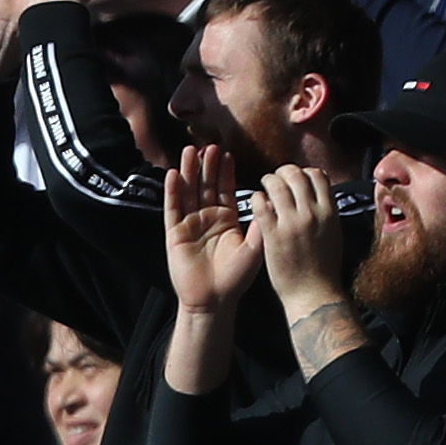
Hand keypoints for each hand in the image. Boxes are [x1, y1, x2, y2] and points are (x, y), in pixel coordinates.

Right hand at [162, 144, 264, 315]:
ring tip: (190, 150)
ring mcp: (189, 224)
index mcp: (226, 218)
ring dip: (188, 172)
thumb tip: (272, 199)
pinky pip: (173, 210)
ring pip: (188, 192)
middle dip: (207, 165)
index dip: (226, 171)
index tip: (227, 152)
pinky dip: (173, 192)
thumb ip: (262, 223)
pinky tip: (172, 175)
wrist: (215, 300)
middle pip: (206, 186)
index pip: (226, 189)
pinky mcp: (174, 234)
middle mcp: (207, 218)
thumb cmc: (236, 276)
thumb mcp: (255, 246)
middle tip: (209, 144)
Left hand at [251, 160, 363, 308]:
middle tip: (277, 177)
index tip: (298, 176)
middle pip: (297, 175)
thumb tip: (317, 195)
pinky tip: (256, 200)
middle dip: (285, 171)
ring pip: (278, 186)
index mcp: (329, 211)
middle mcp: (312, 213)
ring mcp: (292, 223)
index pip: (318, 176)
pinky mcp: (273, 235)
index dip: (306, 172)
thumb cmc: (324, 266)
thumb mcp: (333, 232)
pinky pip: (262, 206)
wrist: (313, 292)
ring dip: (269, 180)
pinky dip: (258, 198)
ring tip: (264, 184)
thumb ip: (326, 212)